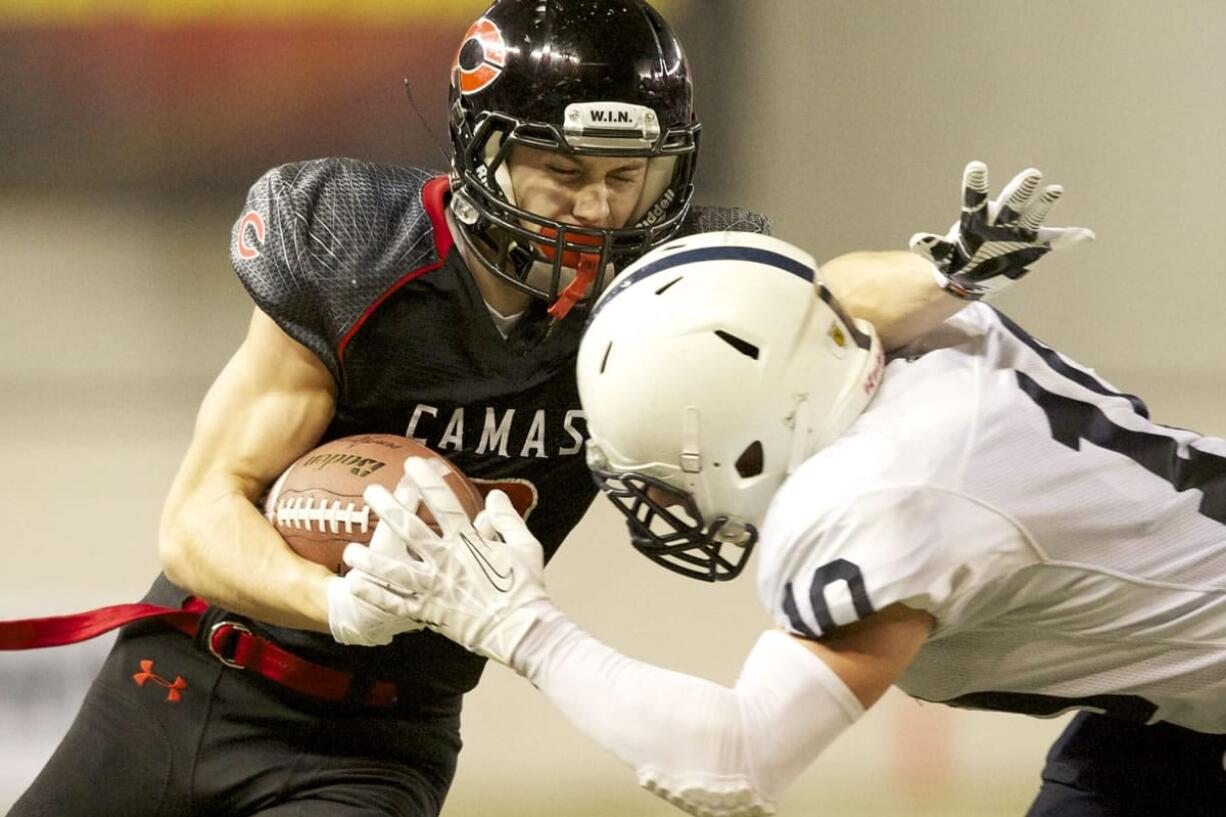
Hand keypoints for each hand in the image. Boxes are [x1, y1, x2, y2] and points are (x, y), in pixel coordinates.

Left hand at [343, 457, 549, 666]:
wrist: (522, 631)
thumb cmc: (526, 588)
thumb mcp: (525, 547)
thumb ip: (507, 520)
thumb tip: (495, 495)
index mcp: (470, 542)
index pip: (445, 504)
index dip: (428, 482)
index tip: (412, 463)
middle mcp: (447, 561)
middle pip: (411, 530)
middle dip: (389, 509)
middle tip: (370, 491)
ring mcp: (436, 588)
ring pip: (395, 570)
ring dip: (371, 559)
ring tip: (348, 551)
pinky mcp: (431, 612)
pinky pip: (397, 603)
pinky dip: (377, 594)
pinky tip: (356, 586)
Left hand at [910, 160, 1094, 299]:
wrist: (974, 275)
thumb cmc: (958, 259)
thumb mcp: (943, 257)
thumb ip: (932, 248)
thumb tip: (916, 240)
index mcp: (976, 220)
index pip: (975, 199)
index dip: (976, 184)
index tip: (976, 166)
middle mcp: (1000, 221)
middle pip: (1011, 202)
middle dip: (1021, 190)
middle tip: (1031, 174)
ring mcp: (1018, 232)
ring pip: (1032, 215)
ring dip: (1043, 204)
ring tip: (1055, 190)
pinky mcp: (1032, 245)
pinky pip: (1053, 241)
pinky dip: (1067, 239)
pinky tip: (1084, 235)